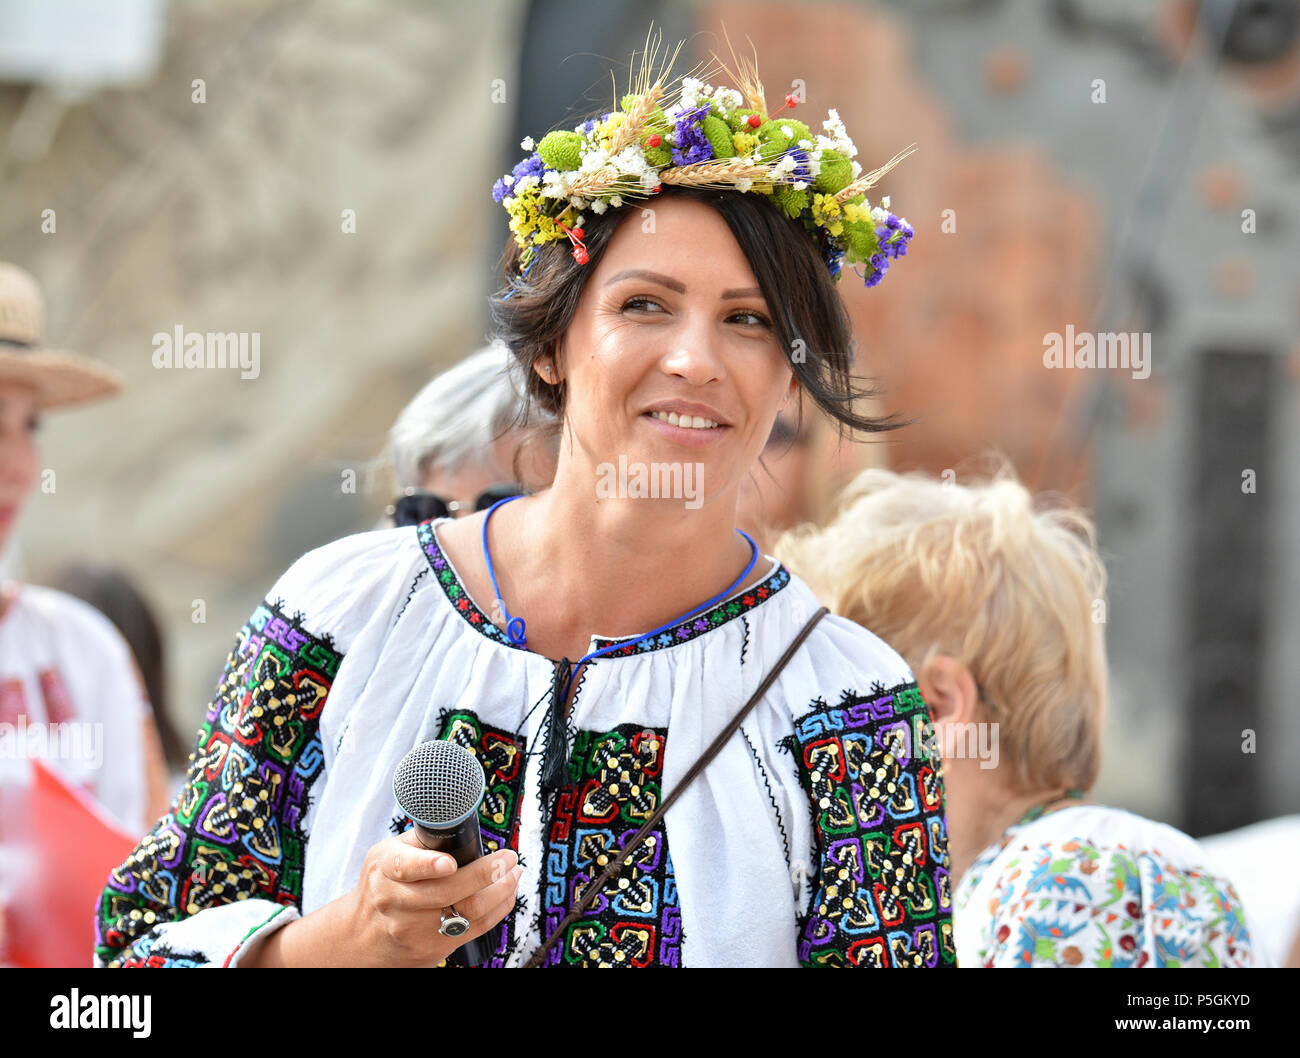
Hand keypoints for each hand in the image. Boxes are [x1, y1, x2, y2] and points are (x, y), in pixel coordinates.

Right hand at [240, 830, 521, 967]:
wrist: (363, 935)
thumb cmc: (383, 884)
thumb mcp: (389, 853)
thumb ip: (422, 838)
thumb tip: (458, 814)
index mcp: (386, 870)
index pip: (404, 868)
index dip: (428, 865)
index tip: (449, 863)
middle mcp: (396, 902)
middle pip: (445, 893)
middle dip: (484, 874)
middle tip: (508, 857)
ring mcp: (414, 930)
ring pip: (465, 913)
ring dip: (499, 891)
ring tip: (513, 871)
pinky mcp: (432, 949)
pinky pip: (475, 929)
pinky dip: (498, 908)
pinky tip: (507, 891)